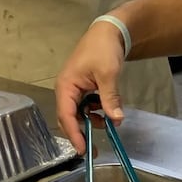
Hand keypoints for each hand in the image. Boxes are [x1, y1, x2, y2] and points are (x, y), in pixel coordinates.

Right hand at [56, 20, 127, 152]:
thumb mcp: (108, 74)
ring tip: (108, 121)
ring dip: (91, 121)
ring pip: (78, 114)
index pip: (66, 115)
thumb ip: (110, 98)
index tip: (83, 149)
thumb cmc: (103, 49)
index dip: (74, 134)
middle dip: (80, 133)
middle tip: (93, 149)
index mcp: (66, 86)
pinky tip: (107, 109)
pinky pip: (85, 106)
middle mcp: (66, 90)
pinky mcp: (83, 88)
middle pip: (69, 118)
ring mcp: (74, 89)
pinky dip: (95, 111)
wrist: (109, 31)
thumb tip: (116, 120)